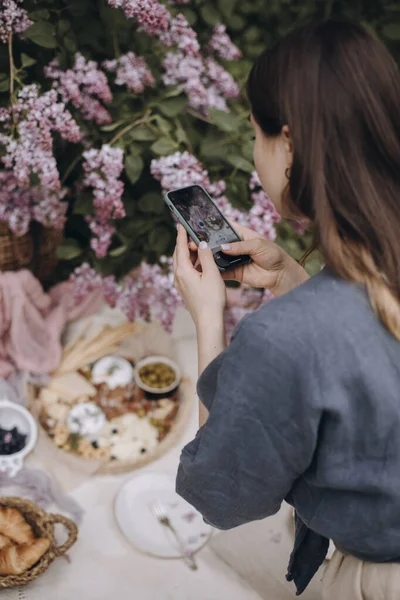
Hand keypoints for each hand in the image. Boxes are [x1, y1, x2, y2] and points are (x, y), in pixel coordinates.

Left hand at [173, 225, 225, 326]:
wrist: (208, 321)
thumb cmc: (212, 298)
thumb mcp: (212, 274)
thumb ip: (206, 256)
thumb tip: (201, 243)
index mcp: (182, 270)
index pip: (180, 247)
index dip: (181, 235)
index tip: (181, 224)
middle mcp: (178, 276)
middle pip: (178, 254)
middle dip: (184, 243)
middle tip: (191, 233)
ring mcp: (180, 284)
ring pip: (181, 263)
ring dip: (188, 253)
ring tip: (197, 245)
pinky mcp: (184, 289)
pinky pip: (185, 271)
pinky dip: (190, 263)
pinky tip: (199, 263)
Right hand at [188, 223, 308, 295]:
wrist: (280, 274)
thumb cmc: (272, 254)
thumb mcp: (258, 245)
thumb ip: (240, 246)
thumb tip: (223, 247)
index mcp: (240, 234)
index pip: (224, 227)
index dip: (212, 225)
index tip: (199, 223)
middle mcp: (234, 246)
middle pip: (216, 243)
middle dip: (205, 243)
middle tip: (193, 243)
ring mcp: (232, 259)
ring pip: (216, 257)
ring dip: (207, 257)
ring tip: (194, 255)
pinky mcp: (233, 272)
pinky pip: (220, 270)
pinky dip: (213, 270)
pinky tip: (203, 269)